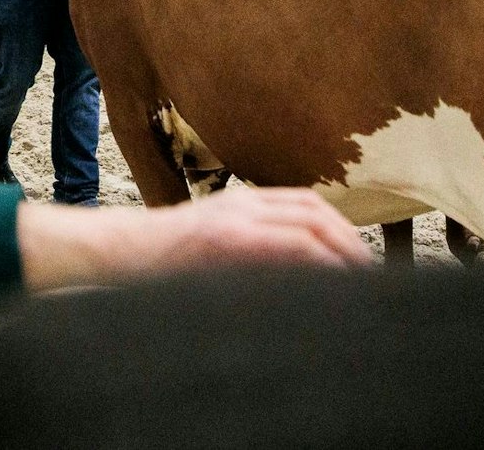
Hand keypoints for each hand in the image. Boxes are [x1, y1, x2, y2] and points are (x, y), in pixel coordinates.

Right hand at [17, 186, 370, 290]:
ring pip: (308, 223)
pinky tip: (329, 281)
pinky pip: (287, 245)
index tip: (357, 256)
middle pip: (313, 210)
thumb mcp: (209, 242)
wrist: (116, 254)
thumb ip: (248, 246)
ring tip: (357, 278)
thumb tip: (293, 270)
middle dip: (348, 239)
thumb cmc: (160, 261)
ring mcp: (235, 220)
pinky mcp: (227, 240)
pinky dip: (317, 260)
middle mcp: (242, 204)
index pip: (305, 204)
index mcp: (240, 202)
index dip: (339, 228)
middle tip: (367, 271)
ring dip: (339, 249)